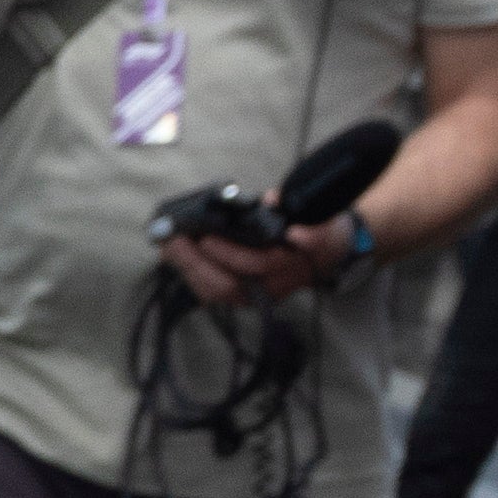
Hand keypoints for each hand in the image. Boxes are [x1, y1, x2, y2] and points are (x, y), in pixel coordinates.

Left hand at [160, 216, 349, 314]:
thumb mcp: (322, 220)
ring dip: (189, 269)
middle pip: (229, 284)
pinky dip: (192, 274)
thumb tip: (273, 202)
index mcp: (293, 265)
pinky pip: (213, 291)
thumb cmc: (320, 231)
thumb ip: (300, 215)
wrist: (329, 253)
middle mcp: (274, 285)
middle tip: (176, 240)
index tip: (209, 238)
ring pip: (217, 291)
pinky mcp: (244, 295)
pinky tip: (174, 256)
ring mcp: (258, 294)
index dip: (235, 254)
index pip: (260, 265)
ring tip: (168, 245)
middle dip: (198, 262)